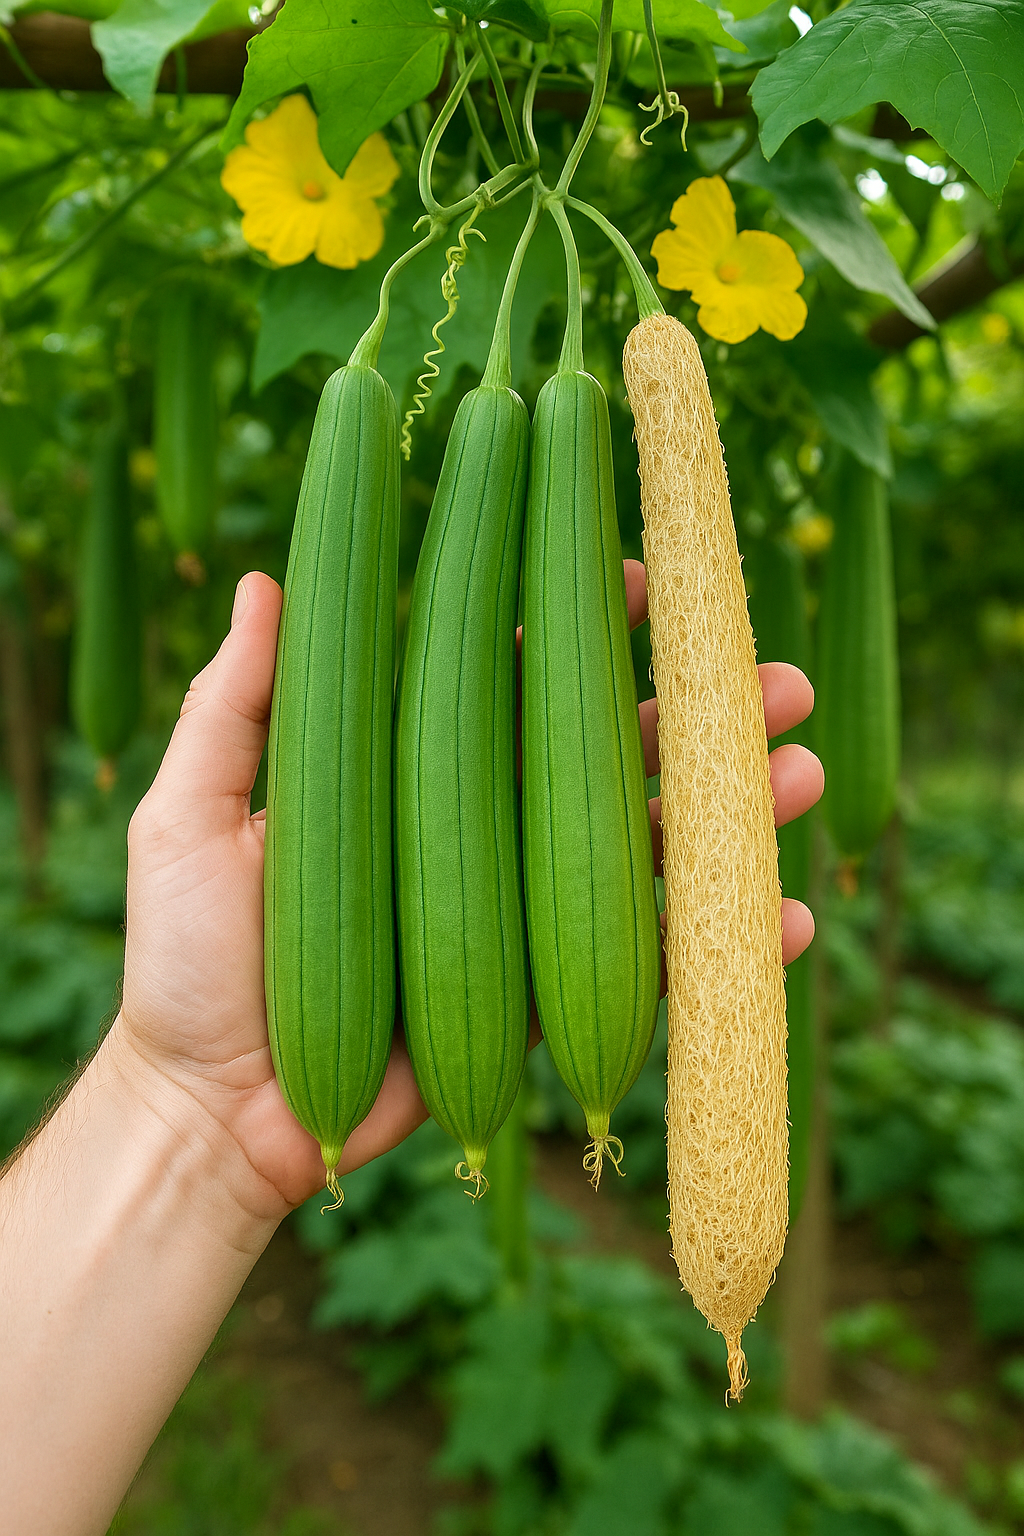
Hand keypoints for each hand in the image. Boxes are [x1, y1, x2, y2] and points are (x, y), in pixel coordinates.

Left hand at [114, 559, 821, 1221]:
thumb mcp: (190, 819)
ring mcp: (528, 914)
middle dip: (703, 709)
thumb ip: (233, 707)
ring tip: (803, 772)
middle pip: (611, 752)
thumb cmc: (190, 961)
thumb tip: (264, 579)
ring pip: (654, 845)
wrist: (214, 1117)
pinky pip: (655, 965)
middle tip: (779, 680)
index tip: (641, 573)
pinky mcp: (551, 999)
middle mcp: (488, 830)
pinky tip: (791, 917)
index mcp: (418, 771)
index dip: (583, 622)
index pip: (518, 678)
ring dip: (738, 811)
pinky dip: (728, 944)